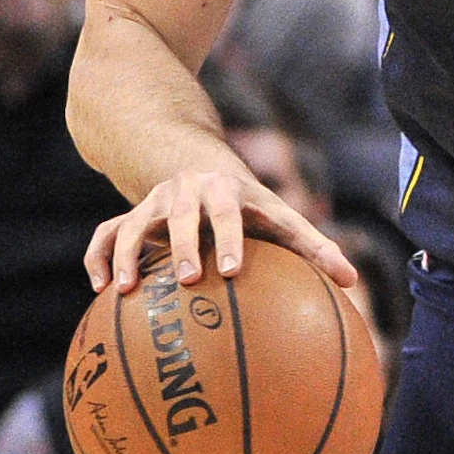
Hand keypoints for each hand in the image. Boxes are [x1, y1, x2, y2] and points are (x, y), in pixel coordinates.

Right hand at [85, 166, 358, 297]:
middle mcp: (190, 193)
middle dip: (186, 245)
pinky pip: (106, 233)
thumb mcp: (279, 217)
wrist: (195, 163)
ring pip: (135, 223)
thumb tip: (354, 282)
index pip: (233, 215)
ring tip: (126, 290)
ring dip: (129, 253)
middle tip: (191, 279)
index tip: (235, 271)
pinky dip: (100, 258)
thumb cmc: (250, 206)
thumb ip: (314, 247)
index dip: (233, 240)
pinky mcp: (130, 214)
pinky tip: (101, 291)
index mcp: (230, 194)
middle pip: (184, 216)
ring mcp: (156, 202)